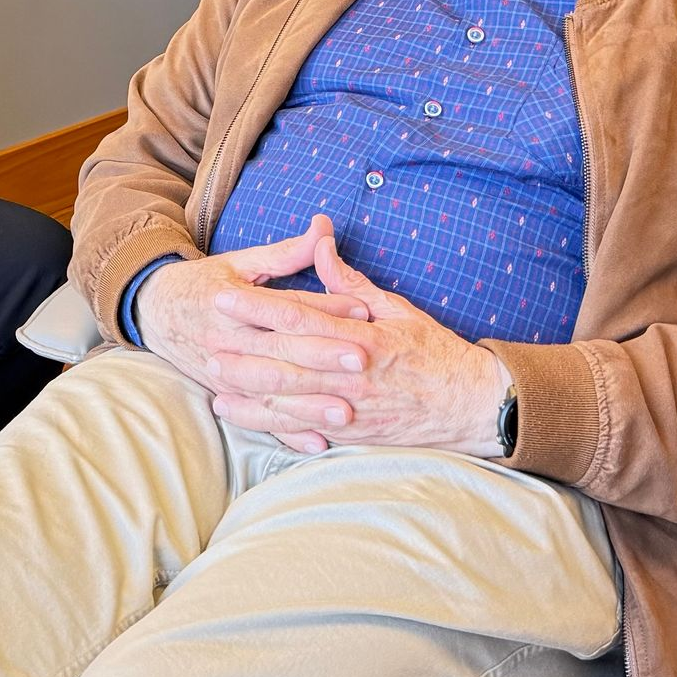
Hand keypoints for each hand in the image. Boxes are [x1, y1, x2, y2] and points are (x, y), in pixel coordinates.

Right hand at [134, 215, 371, 454]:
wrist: (153, 311)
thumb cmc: (204, 283)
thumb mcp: (241, 263)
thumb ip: (286, 253)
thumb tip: (324, 228)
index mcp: (233, 303)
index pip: (285, 307)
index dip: (324, 307)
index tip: (362, 310)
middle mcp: (228, 340)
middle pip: (281, 350)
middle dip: (323, 356)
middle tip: (364, 358)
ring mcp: (224, 372)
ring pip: (272, 391)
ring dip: (309, 403)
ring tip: (346, 411)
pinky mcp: (223, 393)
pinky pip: (258, 418)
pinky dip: (287, 433)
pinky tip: (316, 442)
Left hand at [207, 234, 509, 457]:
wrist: (471, 404)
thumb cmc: (434, 352)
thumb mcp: (396, 308)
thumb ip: (349, 282)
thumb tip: (320, 242)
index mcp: (359, 338)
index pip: (297, 319)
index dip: (255, 308)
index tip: (223, 296)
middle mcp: (349, 375)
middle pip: (282, 363)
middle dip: (239, 353)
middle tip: (205, 344)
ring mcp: (349, 408)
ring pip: (285, 401)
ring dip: (245, 392)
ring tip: (214, 381)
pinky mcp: (350, 434)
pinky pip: (301, 430)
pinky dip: (268, 425)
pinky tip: (242, 416)